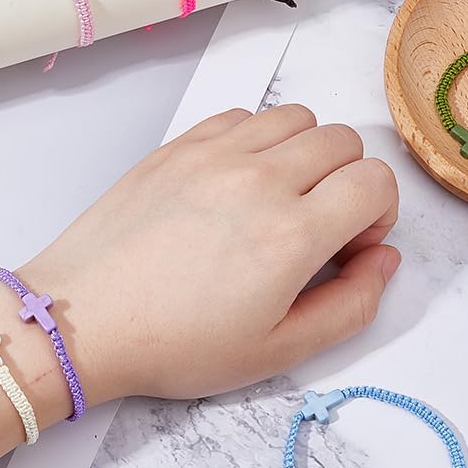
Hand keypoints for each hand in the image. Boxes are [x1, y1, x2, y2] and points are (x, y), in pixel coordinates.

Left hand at [22, 104, 399, 402]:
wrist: (83, 320)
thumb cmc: (174, 343)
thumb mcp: (277, 351)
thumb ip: (351, 305)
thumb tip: (384, 259)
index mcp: (291, 235)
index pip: (376, 181)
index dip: (379, 213)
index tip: (349, 243)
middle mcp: (260, 179)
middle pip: (345, 142)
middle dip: (349, 182)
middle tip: (317, 224)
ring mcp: (216, 154)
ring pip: (299, 118)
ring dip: (307, 153)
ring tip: (279, 198)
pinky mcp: (180, 145)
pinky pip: (245, 115)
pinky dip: (258, 138)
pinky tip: (238, 181)